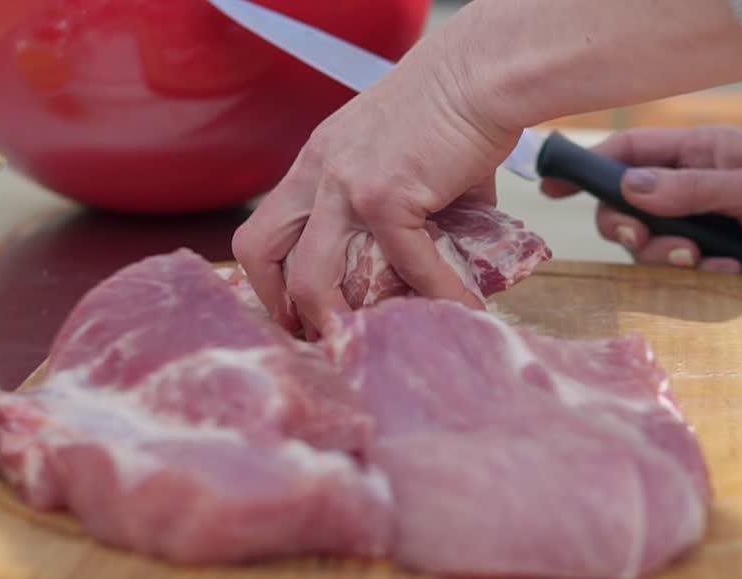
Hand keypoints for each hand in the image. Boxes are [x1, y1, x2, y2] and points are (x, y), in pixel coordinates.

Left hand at [230, 26, 514, 336]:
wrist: (482, 73)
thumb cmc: (455, 107)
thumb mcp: (408, 158)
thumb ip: (413, 210)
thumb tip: (445, 255)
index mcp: (317, 162)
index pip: (265, 228)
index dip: (270, 278)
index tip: (297, 310)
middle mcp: (318, 172)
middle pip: (258, 249)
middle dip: (279, 304)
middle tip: (315, 335)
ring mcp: (344, 185)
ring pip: (310, 275)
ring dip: (334, 319)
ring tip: (368, 342)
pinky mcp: (384, 195)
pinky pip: (407, 264)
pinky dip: (439, 294)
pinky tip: (463, 307)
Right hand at [542, 126, 741, 288]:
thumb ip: (692, 189)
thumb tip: (629, 187)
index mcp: (696, 154)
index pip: (627, 154)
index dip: (586, 169)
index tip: (551, 186)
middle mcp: (690, 188)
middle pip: (626, 209)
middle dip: (631, 231)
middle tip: (648, 244)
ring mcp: (700, 224)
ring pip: (651, 247)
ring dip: (672, 259)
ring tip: (713, 261)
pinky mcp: (713, 258)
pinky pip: (682, 273)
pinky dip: (701, 276)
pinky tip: (734, 272)